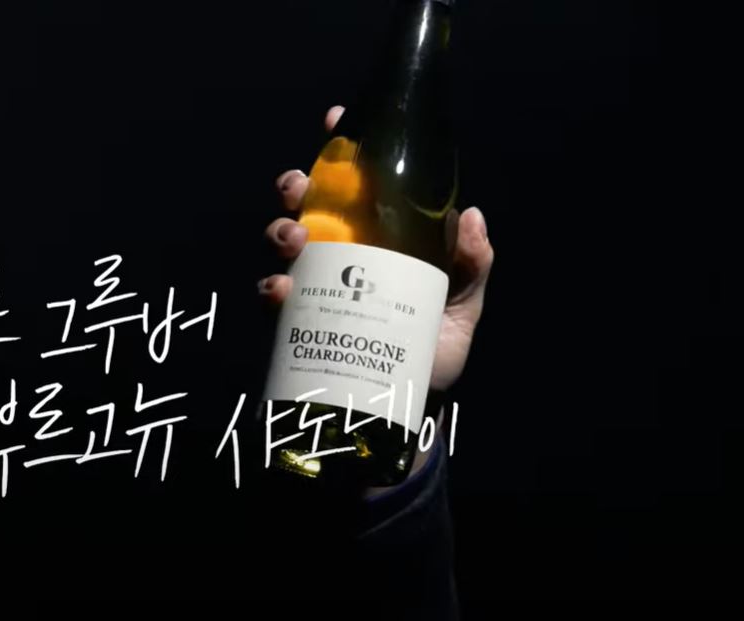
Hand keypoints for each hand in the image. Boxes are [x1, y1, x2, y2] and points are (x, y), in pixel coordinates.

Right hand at [259, 105, 494, 393]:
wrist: (411, 410)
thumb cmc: (434, 348)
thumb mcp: (463, 304)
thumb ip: (472, 264)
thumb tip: (471, 218)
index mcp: (378, 235)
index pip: (356, 181)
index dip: (340, 145)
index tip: (335, 118)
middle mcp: (340, 252)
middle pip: (306, 203)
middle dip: (295, 185)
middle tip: (299, 190)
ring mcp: (315, 286)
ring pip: (282, 241)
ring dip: (280, 230)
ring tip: (292, 240)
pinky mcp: (297, 323)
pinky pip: (273, 298)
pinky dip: (272, 289)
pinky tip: (281, 290)